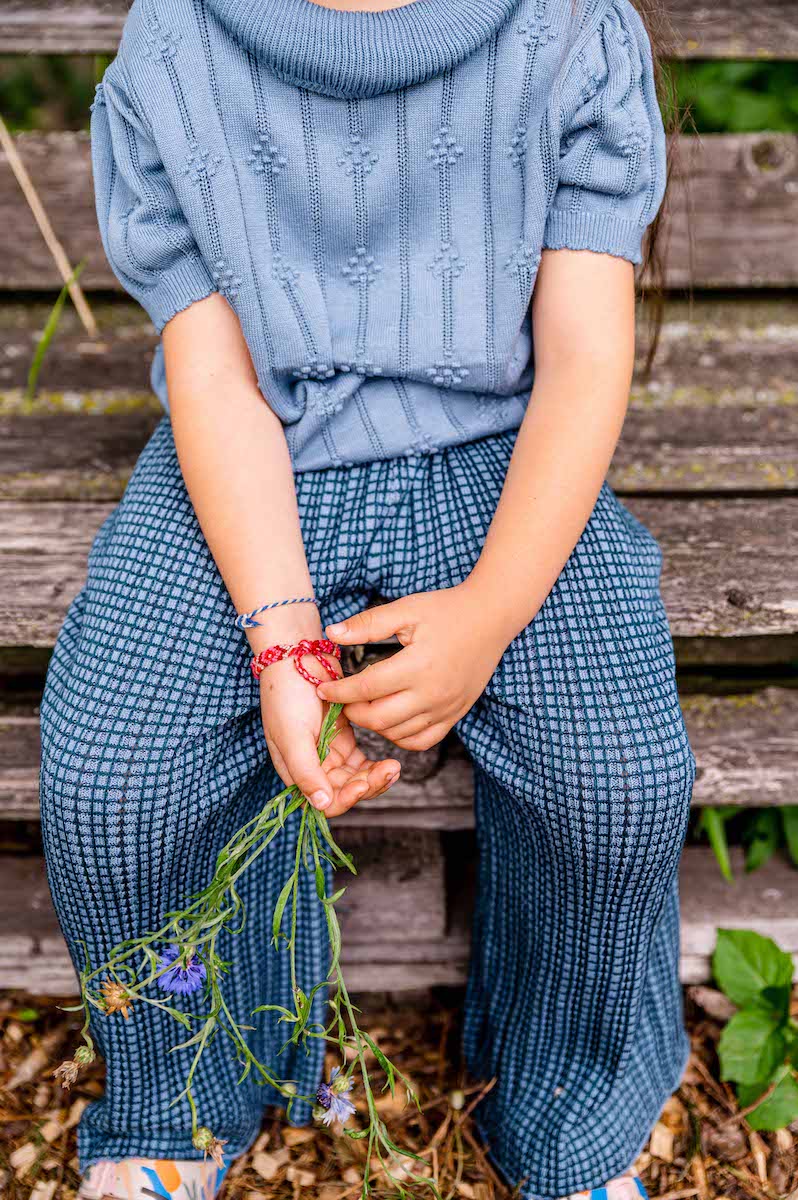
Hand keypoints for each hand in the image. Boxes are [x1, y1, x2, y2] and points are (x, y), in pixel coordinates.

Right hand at [253, 612, 400, 817]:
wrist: (295, 656)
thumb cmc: (286, 694)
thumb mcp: (291, 735)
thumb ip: (305, 771)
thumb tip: (322, 804)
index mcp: (295, 771)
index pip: (324, 802)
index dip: (346, 799)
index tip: (363, 785)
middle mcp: (312, 766)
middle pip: (345, 792)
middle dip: (368, 786)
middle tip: (390, 771)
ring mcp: (328, 752)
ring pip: (356, 778)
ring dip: (375, 777)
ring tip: (394, 767)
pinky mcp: (342, 736)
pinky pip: (361, 761)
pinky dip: (374, 764)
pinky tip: (389, 759)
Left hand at [317, 584, 507, 750]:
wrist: (491, 617)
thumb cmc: (447, 610)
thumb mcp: (405, 609)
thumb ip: (368, 623)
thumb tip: (331, 633)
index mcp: (417, 665)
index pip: (366, 688)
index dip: (339, 692)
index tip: (322, 689)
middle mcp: (432, 693)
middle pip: (379, 718)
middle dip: (352, 712)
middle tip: (341, 701)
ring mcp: (445, 708)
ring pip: (398, 734)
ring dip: (374, 725)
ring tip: (362, 707)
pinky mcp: (455, 715)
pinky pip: (422, 740)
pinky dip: (400, 737)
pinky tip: (390, 720)